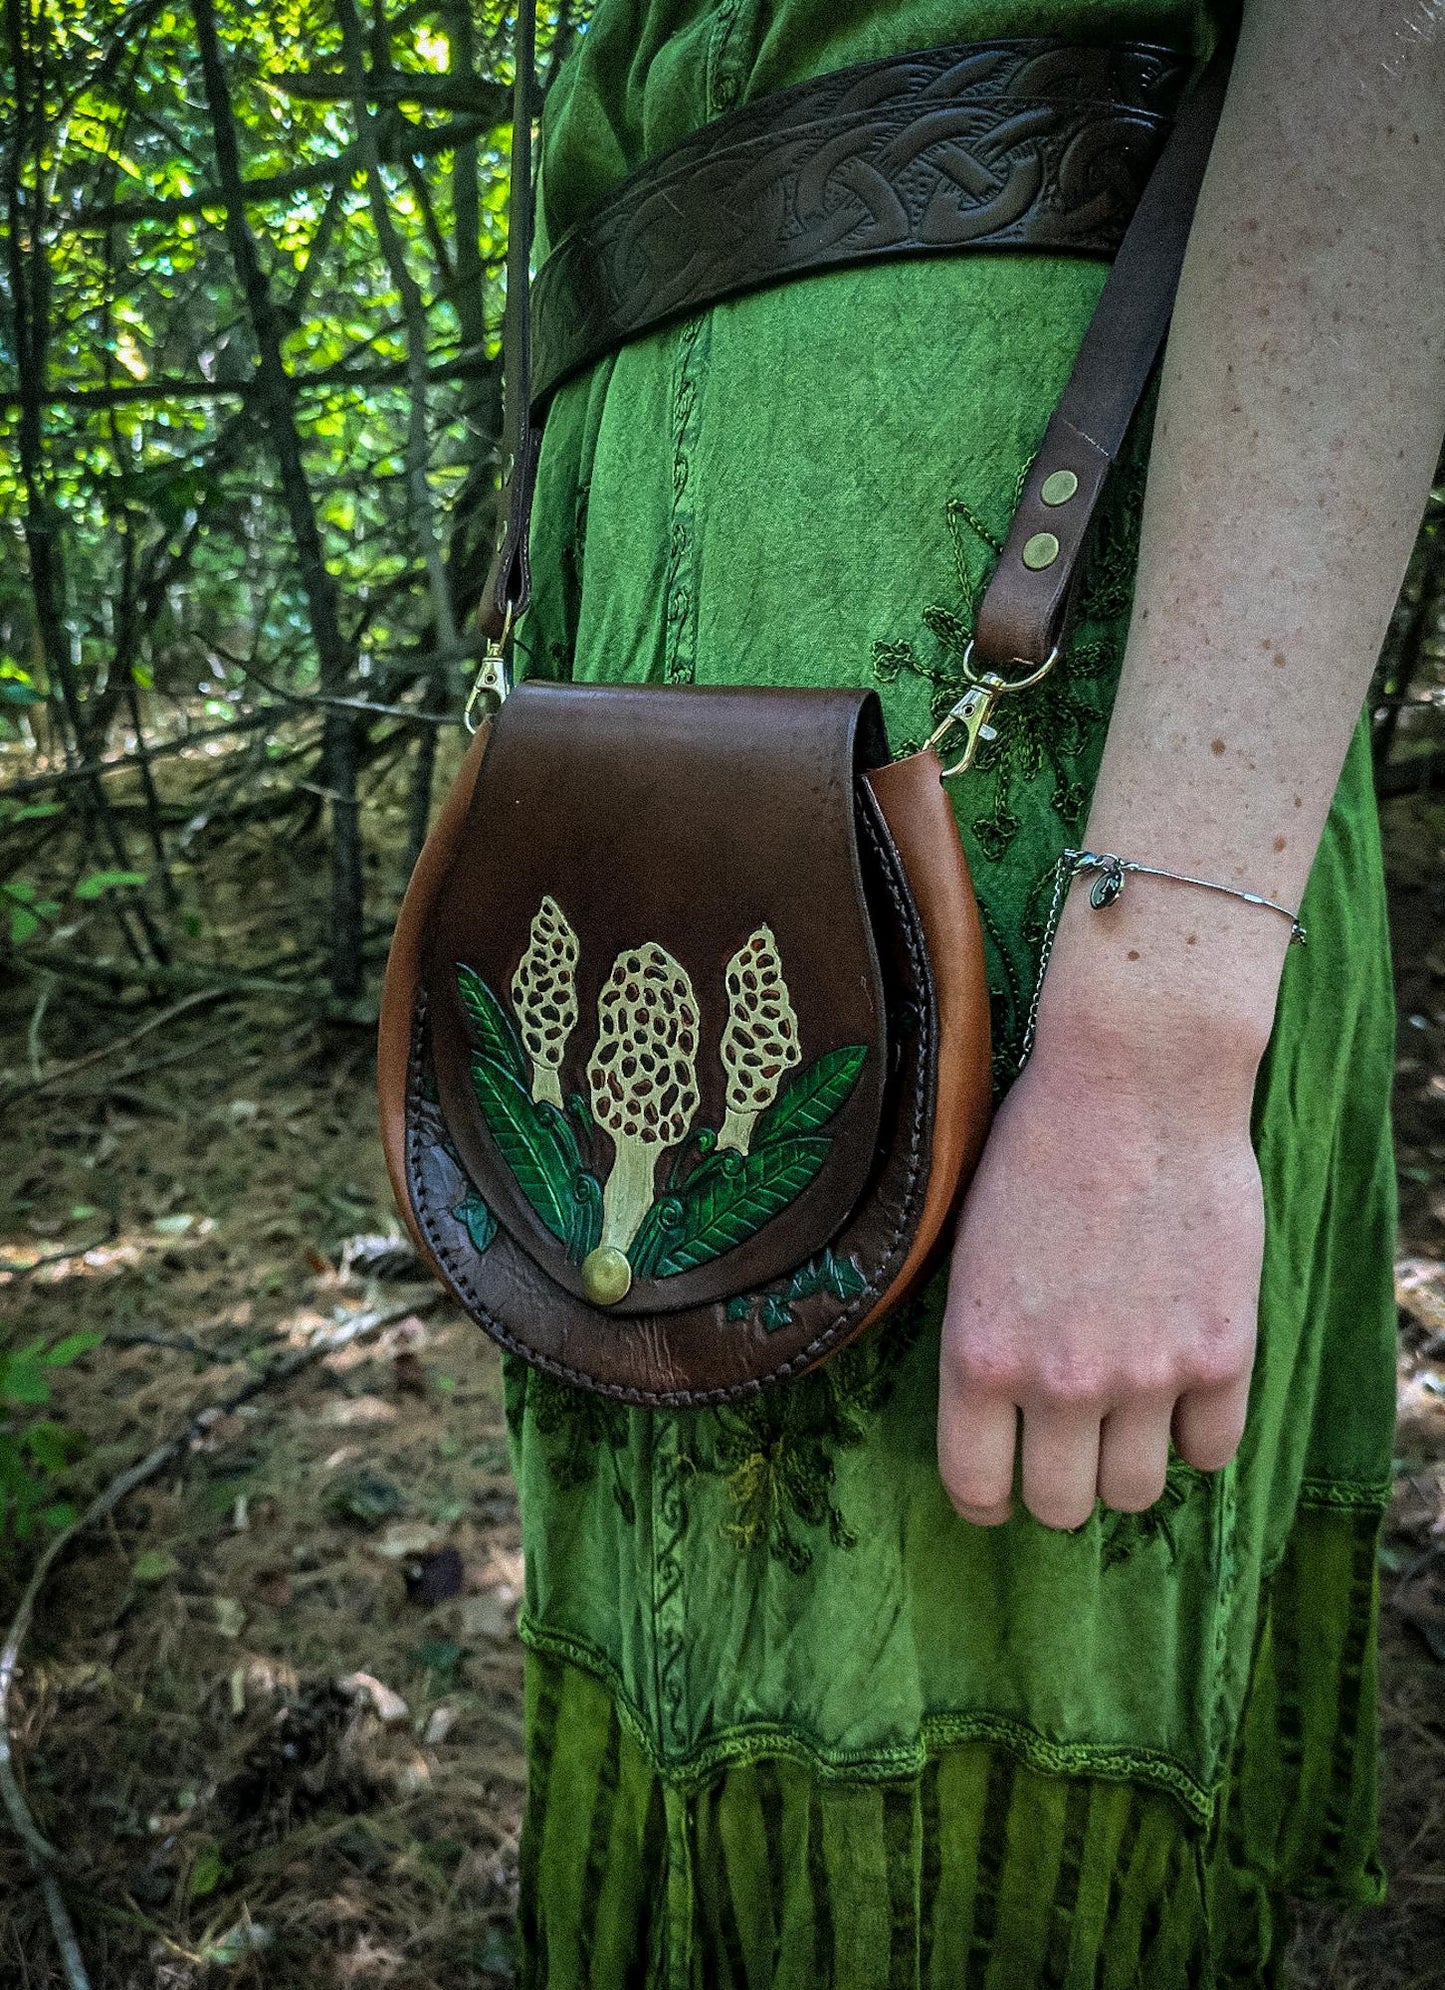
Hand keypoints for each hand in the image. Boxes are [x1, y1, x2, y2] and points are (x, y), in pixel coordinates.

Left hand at [936, 1025, 1263, 1530]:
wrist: (1136, 1084)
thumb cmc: (1038, 1147)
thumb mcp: (972, 1251)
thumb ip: (986, 1343)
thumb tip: (996, 1412)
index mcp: (980, 1356)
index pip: (976, 1486)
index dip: (987, 1498)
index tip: (1001, 1487)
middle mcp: (1059, 1381)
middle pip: (1062, 1507)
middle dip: (1060, 1485)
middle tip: (1070, 1449)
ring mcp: (1146, 1373)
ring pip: (1137, 1493)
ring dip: (1129, 1465)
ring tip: (1129, 1418)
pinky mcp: (1222, 1352)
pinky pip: (1213, 1451)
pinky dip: (1199, 1434)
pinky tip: (1186, 1392)